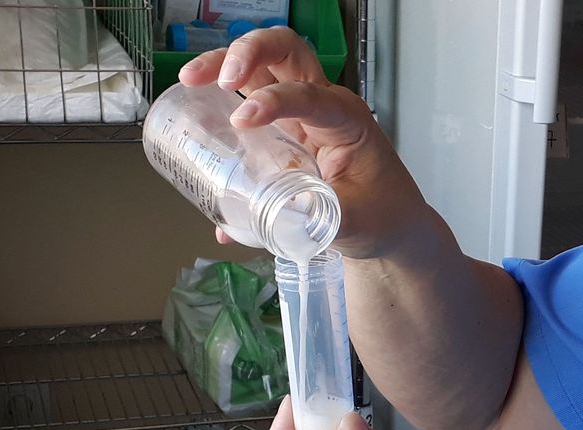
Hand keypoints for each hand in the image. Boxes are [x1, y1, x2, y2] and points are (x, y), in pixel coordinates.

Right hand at [178, 28, 430, 259]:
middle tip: (216, 77)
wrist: (392, 225)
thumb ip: (315, 218)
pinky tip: (193, 104)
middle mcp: (324, 104)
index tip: (242, 119)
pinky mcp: (284, 127)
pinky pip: (252, 95)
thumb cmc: (382, 216)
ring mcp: (301, 113)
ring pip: (263, 65)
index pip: (308, 95)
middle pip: (285, 51)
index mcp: (347, 120)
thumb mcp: (354, 221)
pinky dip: (222, 94)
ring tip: (190, 79)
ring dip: (226, 62)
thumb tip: (266, 222)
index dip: (274, 101)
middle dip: (248, 52)